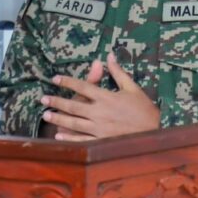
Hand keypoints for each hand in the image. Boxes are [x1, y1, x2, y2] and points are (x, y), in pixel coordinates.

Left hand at [41, 51, 159, 139]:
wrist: (155, 132)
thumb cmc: (144, 109)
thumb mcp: (132, 87)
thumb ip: (118, 72)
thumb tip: (109, 55)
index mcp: (107, 97)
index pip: (83, 86)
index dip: (67, 82)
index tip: (55, 79)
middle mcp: (100, 112)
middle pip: (73, 106)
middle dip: (56, 102)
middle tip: (43, 99)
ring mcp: (100, 128)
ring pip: (74, 123)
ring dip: (59, 118)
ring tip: (46, 115)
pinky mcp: (101, 141)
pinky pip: (82, 140)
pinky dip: (69, 138)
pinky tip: (59, 136)